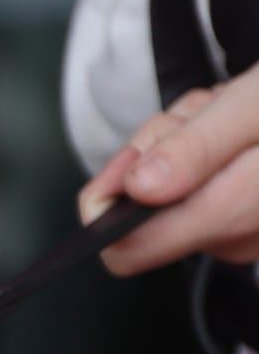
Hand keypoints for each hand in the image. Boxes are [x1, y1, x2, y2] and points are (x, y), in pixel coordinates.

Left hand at [83, 65, 258, 274]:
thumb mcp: (252, 103)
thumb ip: (194, 147)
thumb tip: (138, 190)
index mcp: (237, 210)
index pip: (129, 250)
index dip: (109, 205)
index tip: (132, 159)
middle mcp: (242, 240)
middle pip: (148, 219)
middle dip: (160, 160)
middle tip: (203, 114)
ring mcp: (250, 240)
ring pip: (174, 205)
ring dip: (186, 154)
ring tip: (232, 117)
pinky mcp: (253, 230)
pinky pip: (204, 201)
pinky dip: (208, 162)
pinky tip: (243, 136)